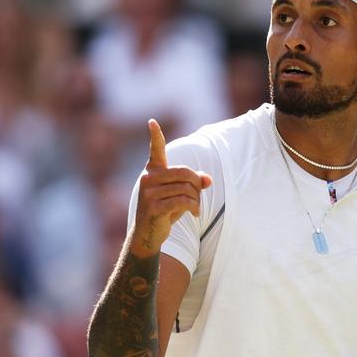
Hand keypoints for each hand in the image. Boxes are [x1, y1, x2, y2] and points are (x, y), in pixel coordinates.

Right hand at [130, 118, 211, 257]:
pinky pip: (183, 201)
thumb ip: (194, 184)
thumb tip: (208, 180)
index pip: (155, 150)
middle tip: (197, 196)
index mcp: (152, 171)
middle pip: (185, 172)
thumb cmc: (165, 211)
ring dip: (196, 200)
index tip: (151, 122)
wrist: (148, 235)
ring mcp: (149, 192)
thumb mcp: (181, 194)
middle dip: (196, 185)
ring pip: (186, 188)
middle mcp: (148, 178)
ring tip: (194, 208)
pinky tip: (194, 213)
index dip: (155, 136)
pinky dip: (194, 207)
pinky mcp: (153, 206)